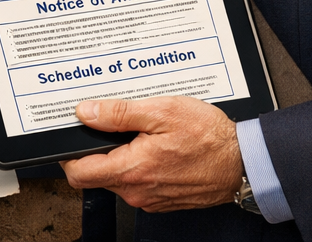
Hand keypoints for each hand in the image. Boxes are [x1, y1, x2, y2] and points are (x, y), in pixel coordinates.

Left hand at [60, 96, 243, 211]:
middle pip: (97, 175)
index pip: (78, 173)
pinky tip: (158, 148)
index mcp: (131, 169)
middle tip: (115, 125)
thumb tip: (87, 112)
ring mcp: (149, 199)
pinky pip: (139, 184)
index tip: (74, 137)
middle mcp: (136, 191)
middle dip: (100, 151)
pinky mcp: (161, 201)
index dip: (69, 154)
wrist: (241, 163)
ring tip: (144, 133)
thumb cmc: (209, 138)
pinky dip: (141, 166)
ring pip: (119, 179)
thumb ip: (120, 113)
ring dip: (123, 157)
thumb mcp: (162, 111)